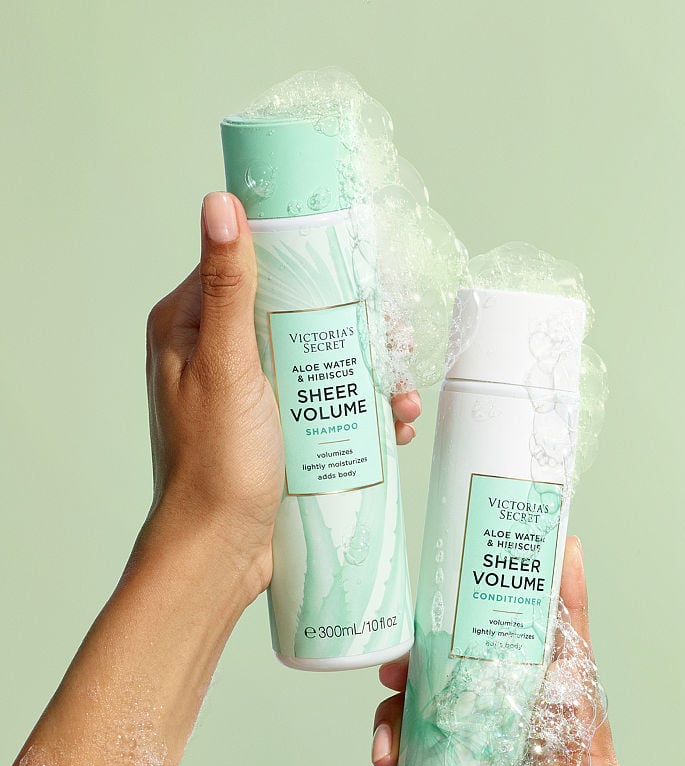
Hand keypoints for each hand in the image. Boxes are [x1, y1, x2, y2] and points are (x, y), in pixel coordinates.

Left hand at [144, 191, 421, 603]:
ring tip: (404, 390)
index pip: (250, 267)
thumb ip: (228, 289)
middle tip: (397, 339)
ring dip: (366, 371)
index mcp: (191, 327)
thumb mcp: (227, 367)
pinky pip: (323, 405)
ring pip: (317, 362)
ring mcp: (249, 397)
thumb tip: (221, 203)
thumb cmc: (215, 464)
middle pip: (296, 315)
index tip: (358, 272)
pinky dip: (359, 409)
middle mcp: (217, 355)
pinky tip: (393, 423)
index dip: (306, 262)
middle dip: (352, 325)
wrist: (220, 553)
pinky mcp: (275, 432)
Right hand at [362, 538, 630, 765]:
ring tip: (386, 756)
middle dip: (439, 666)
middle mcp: (528, 760)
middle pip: (487, 676)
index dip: (562, 606)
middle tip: (402, 670)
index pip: (571, 666)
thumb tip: (560, 669)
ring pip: (434, 711)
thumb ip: (554, 751)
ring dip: (398, 725)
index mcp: (575, 763)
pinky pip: (405, 759)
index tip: (555, 551)